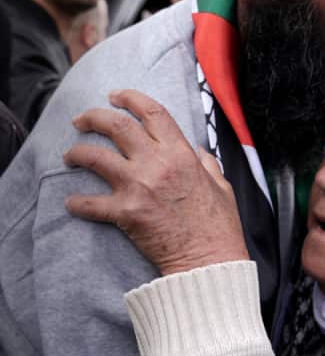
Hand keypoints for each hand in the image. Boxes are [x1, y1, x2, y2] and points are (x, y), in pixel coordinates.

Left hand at [63, 89, 248, 275]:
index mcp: (182, 154)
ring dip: (77, 152)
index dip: (130, 98)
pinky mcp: (125, 213)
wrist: (208, 260)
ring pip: (95, 156)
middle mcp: (157, 164)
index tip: (116, 95)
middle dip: (93, 117)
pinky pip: (90, 203)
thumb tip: (197, 153)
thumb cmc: (218, 226)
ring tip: (71, 155)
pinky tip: (73, 203)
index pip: (152, 112)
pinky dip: (77, 203)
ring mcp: (139, 187)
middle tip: (82, 120)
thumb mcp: (221, 186)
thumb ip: (207, 164)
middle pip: (116, 126)